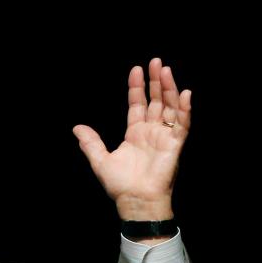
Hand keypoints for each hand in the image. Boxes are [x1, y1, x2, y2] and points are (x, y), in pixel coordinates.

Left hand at [72, 57, 190, 225]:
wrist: (134, 200)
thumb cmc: (120, 185)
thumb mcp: (100, 160)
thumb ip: (90, 142)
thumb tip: (76, 128)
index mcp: (135, 133)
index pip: (137, 104)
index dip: (137, 87)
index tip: (136, 69)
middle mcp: (151, 132)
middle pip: (156, 101)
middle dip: (156, 82)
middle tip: (155, 62)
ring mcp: (164, 137)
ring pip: (169, 108)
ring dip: (169, 89)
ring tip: (166, 71)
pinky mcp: (175, 145)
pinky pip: (182, 124)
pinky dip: (184, 110)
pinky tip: (184, 94)